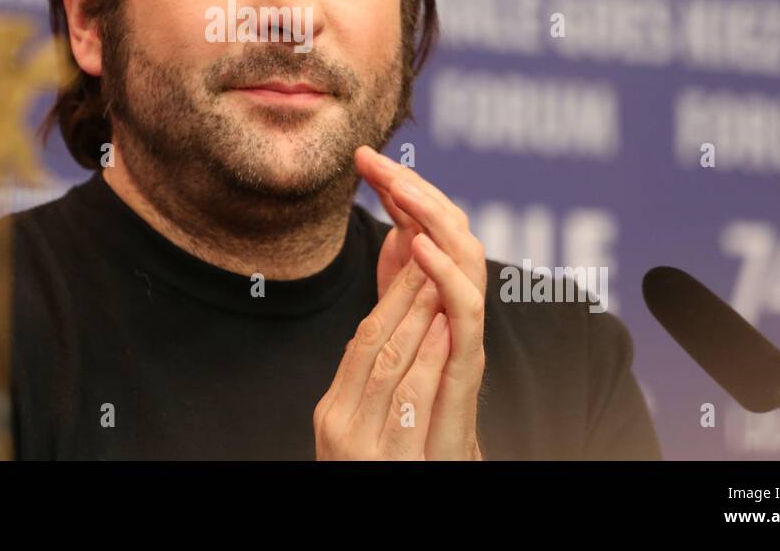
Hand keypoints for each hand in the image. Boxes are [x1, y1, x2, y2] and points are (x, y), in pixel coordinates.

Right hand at [313, 256, 452, 458]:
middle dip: (404, 296)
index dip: (390, 298)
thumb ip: (370, 387)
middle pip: (372, 344)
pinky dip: (428, 360)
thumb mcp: (364, 432)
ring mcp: (361, 445)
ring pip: (390, 365)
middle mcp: (340, 424)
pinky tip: (445, 333)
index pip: (361, 340)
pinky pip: (409, 399)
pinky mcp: (386, 463)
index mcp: (333, 411)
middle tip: (430, 256)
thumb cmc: (378, 478)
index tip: (416, 262)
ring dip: (419, 319)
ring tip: (440, 283)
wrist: (379, 527)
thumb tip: (375, 337)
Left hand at [322, 146, 488, 459]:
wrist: (435, 456)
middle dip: (413, 187)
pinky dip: (446, 272)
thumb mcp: (396, 323)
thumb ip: (397, 279)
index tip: (361, 156)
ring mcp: (468, 326)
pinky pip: (467, 308)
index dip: (397, 185)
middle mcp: (460, 298)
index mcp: (438, 285)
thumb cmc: (415, 394)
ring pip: (465, 255)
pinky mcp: (471, 359)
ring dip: (433, 214)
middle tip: (374, 160)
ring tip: (399, 185)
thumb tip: (392, 227)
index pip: (423, 219)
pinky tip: (419, 243)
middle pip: (449, 225)